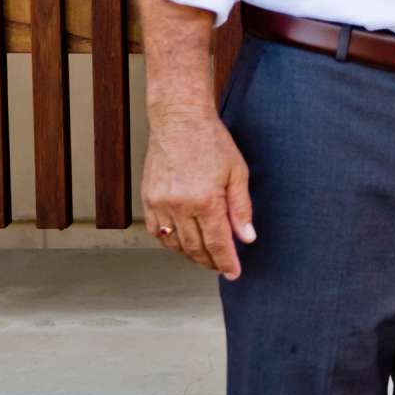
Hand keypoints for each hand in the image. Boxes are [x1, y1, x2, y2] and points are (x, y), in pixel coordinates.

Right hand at [142, 109, 256, 278]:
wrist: (179, 120)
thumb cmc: (212, 142)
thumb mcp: (237, 173)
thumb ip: (241, 209)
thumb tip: (247, 238)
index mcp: (205, 200)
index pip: (218, 244)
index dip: (227, 263)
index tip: (234, 273)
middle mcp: (179, 206)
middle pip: (195, 248)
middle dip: (210, 261)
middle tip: (222, 266)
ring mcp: (160, 203)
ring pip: (174, 244)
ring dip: (190, 255)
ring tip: (205, 256)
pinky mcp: (148, 198)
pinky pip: (156, 232)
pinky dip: (170, 241)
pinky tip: (182, 241)